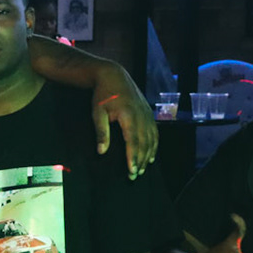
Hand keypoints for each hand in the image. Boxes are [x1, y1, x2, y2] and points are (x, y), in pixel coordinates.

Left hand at [90, 63, 157, 179]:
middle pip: (144, 143)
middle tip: (134, 176)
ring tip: (142, 169)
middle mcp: (142, 116)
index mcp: (129, 116)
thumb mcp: (97, 112)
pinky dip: (154, 146)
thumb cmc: (102, 95)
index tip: (131, 171)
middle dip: (140, 161)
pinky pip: (154, 132)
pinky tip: (151, 156)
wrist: (114, 75)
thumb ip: (101, 132)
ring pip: (151, 139)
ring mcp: (147, 114)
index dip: (133, 158)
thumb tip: (101, 151)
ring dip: (147, 155)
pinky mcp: (148, 113)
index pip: (133, 141)